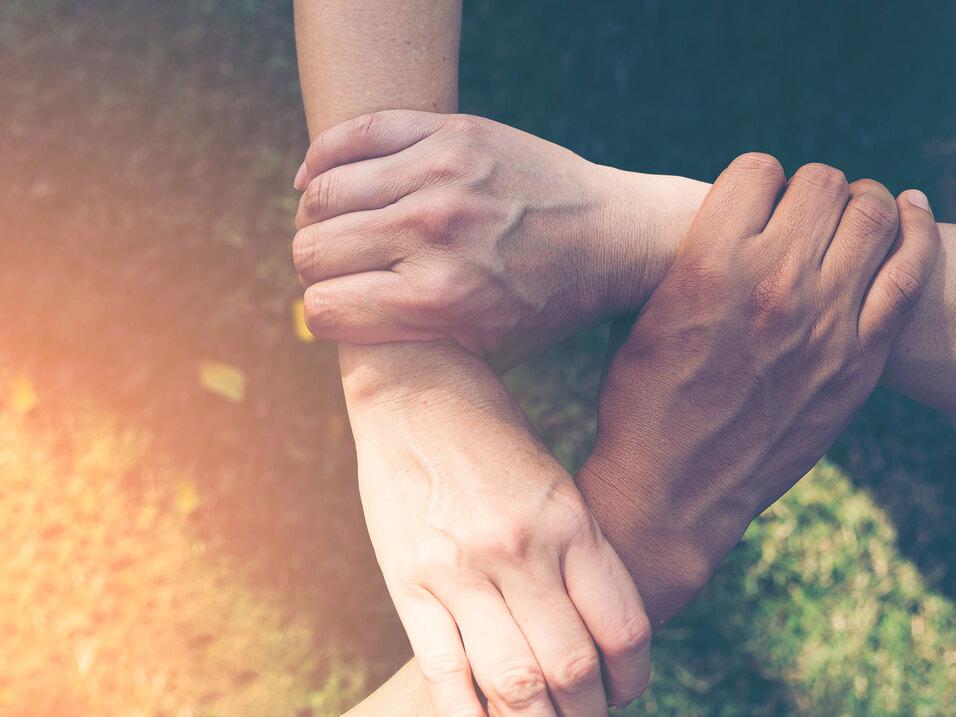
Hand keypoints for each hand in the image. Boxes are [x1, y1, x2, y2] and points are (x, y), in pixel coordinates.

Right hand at [291, 110, 704, 365]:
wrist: (613, 236)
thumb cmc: (544, 305)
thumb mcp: (483, 351)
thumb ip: (409, 346)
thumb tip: (331, 326)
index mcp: (436, 300)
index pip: (321, 309)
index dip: (323, 315)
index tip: (338, 310)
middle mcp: (431, 234)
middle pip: (311, 251)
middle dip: (316, 269)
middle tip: (339, 269)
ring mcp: (439, 175)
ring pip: (321, 194)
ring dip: (317, 217)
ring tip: (336, 227)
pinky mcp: (450, 132)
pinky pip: (352, 134)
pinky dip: (322, 159)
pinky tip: (322, 179)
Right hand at [346, 345, 651, 714]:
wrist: (415, 385)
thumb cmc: (494, 431)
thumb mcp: (555, 481)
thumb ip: (577, 554)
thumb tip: (592, 630)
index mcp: (569, 518)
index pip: (624, 630)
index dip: (635, 677)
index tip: (625, 686)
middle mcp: (520, 549)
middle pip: (571, 670)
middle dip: (587, 712)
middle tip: (586, 714)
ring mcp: (460, 568)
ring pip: (513, 683)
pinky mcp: (409, 579)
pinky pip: (444, 671)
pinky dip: (470, 715)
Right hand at [575, 154, 939, 624]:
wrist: (674, 492)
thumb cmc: (643, 402)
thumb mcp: (647, 316)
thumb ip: (697, 258)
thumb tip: (741, 217)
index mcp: (708, 267)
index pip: (757, 170)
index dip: (754, 182)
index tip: (752, 205)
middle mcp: (773, 284)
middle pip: (820, 183)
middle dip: (806, 190)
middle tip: (798, 213)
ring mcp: (826, 323)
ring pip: (873, 214)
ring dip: (858, 204)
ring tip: (845, 218)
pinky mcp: (859, 361)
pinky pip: (909, 272)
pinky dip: (913, 233)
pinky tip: (907, 214)